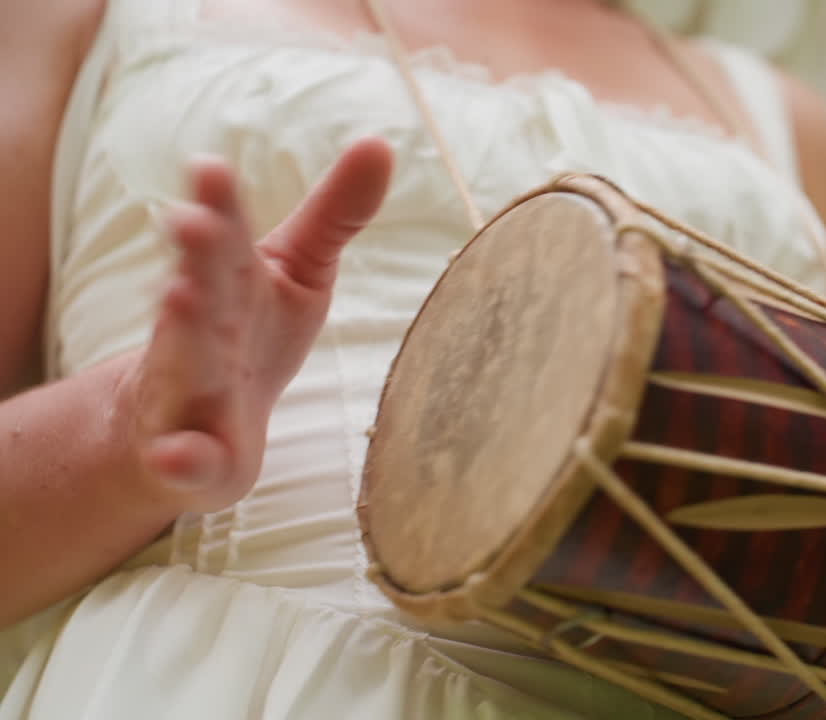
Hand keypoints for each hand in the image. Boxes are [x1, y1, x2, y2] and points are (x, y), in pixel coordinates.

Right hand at [123, 138, 393, 513]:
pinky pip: (183, 460)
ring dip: (180, 334)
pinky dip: (181, 458)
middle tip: (189, 218)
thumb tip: (381, 142)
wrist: (185, 427)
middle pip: (198, 286)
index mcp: (228, 280)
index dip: (219, 202)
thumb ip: (335, 214)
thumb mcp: (298, 270)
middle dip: (194, 254)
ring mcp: (186, 393)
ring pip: (182, 362)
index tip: (209, 165)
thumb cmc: (250, 332)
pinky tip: (180, 455)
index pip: (225, 234)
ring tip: (176, 300)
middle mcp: (199, 329)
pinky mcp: (188, 457)